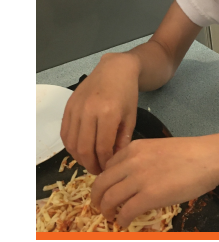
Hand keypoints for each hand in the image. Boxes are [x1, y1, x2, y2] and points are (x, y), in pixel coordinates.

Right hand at [60, 53, 140, 173]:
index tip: (108, 170)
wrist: (115, 70)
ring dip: (78, 157)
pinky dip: (70, 146)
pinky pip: (64, 132)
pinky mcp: (68, 107)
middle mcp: (89, 111)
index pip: (102, 147)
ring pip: (71, 142)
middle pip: (84, 147)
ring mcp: (76, 108)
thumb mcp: (131, 116)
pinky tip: (79, 151)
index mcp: (108, 113)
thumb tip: (114, 160)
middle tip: (97, 171)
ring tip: (89, 162)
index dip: (104, 162)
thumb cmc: (127, 93)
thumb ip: (123, 139)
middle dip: (90, 164)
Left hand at [91, 135, 218, 227]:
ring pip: (109, 199)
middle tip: (101, 206)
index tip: (109, 190)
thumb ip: (145, 159)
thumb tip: (139, 178)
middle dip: (97, 198)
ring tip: (111, 216)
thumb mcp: (161, 148)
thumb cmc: (194, 153)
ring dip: (106, 211)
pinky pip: (125, 211)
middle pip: (101, 184)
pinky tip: (125, 222)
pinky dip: (122, 219)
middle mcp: (131, 162)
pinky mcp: (149, 196)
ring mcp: (139, 179)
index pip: (107, 167)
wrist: (212, 157)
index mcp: (134, 148)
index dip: (105, 182)